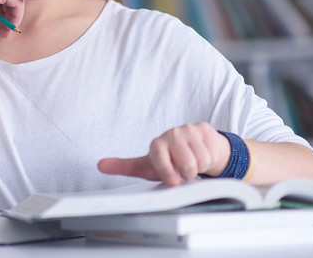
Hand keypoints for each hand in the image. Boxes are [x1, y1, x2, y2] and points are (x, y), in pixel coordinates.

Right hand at [0, 0, 23, 37]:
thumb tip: (7, 15)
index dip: (6, 10)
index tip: (1, 26)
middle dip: (12, 15)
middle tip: (6, 31)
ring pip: (17, 0)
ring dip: (15, 18)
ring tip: (6, 31)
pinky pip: (17, 3)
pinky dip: (16, 16)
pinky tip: (7, 26)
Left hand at [97, 123, 230, 185]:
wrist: (196, 149)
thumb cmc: (172, 161)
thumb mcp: (149, 167)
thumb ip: (124, 167)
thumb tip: (100, 165)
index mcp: (156, 144)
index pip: (161, 159)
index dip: (169, 173)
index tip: (174, 182)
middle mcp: (171, 134)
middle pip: (188, 164)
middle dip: (189, 174)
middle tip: (185, 172)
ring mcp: (188, 129)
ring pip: (202, 160)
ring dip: (201, 168)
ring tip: (193, 164)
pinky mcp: (204, 129)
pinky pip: (213, 153)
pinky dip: (211, 160)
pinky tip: (203, 156)